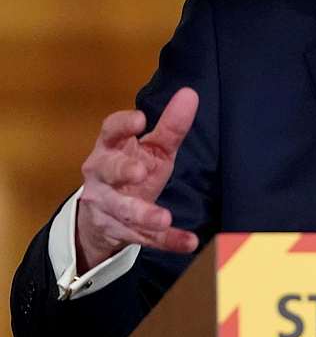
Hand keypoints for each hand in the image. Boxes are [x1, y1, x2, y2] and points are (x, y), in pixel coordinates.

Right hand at [76, 87, 199, 272]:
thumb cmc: (131, 169)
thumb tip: (190, 93)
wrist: (104, 216)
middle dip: (122, 171)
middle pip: (108, 171)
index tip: (141, 119)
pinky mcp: (123, 231)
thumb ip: (170, 125)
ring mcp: (109, 207)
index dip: (123, 125)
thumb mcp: (152, 148)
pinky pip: (146, 239)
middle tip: (139, 171)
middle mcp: (102, 177)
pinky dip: (168, 242)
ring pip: (123, 210)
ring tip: (164, 218)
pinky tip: (189, 243)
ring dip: (143, 214)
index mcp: (110, 149)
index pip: (109, 132)